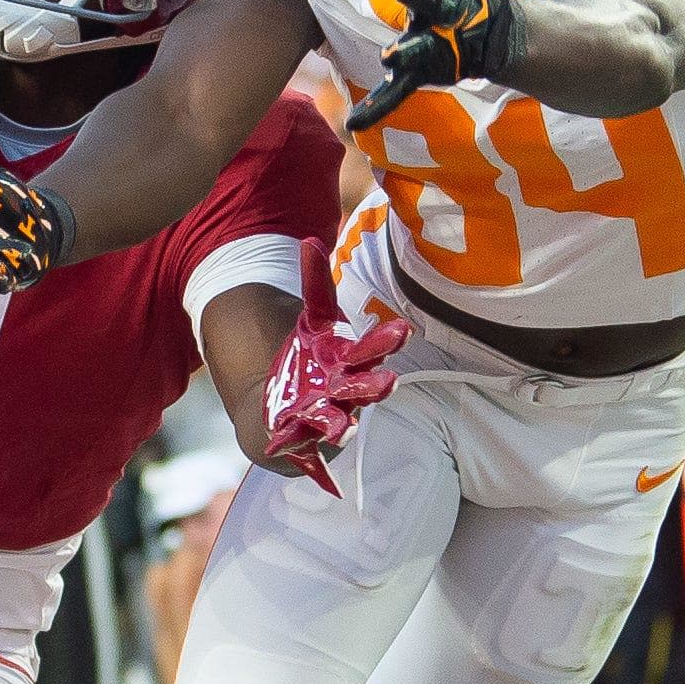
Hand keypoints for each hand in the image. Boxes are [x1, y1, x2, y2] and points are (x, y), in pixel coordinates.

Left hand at [260, 238, 408, 494]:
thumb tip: (311, 241)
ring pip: (339, 422)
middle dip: (375, 386)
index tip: (402, 331)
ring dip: (340, 426)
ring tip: (340, 429)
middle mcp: (346, 392)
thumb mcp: (313, 319)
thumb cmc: (312, 359)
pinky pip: (299, 442)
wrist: (286, 405)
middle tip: (389, 381)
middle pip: (364, 389)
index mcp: (353, 361)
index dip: (387, 342)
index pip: (373, 350)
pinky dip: (294, 442)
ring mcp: (325, 416)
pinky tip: (282, 441)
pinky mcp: (299, 436)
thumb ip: (315, 284)